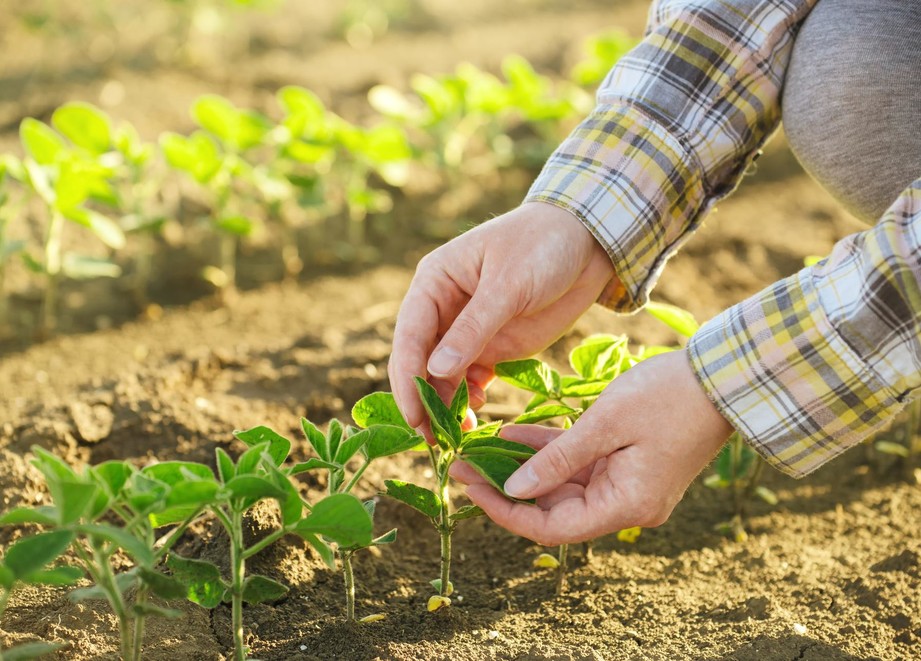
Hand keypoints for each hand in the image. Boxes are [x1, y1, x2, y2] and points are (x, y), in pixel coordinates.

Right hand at [389, 201, 615, 427]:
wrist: (589, 243)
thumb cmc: (543, 246)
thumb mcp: (509, 285)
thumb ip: (474, 328)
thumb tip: (435, 371)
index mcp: (435, 282)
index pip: (410, 335)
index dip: (408, 377)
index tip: (414, 414)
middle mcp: (442, 309)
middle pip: (419, 361)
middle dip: (423, 399)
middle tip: (431, 439)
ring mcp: (466, 331)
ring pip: (442, 377)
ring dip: (445, 406)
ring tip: (458, 436)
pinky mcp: (491, 347)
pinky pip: (469, 381)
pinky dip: (469, 400)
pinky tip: (478, 415)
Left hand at [452, 350, 732, 545]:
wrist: (723, 376)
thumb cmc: (669, 396)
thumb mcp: (605, 424)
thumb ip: (558, 458)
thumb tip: (513, 488)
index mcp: (627, 505)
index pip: (553, 528)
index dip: (507, 514)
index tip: (470, 489)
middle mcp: (626, 504)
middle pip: (554, 509)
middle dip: (507, 488)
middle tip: (462, 465)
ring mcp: (627, 484)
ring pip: (562, 485)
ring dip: (523, 469)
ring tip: (478, 450)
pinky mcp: (627, 462)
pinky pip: (579, 464)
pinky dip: (548, 452)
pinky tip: (511, 436)